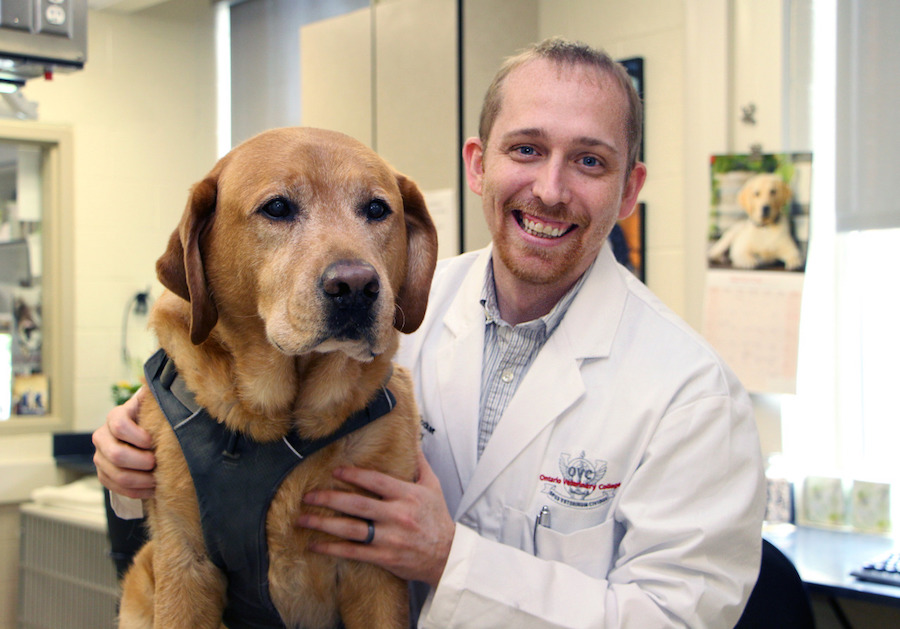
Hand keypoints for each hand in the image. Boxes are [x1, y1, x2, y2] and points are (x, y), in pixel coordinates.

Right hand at [92, 387, 156, 498]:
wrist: (141, 435)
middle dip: (140, 462)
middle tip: (157, 463)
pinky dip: (136, 492)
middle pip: (117, 454)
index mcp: (116, 416)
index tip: (153, 442)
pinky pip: (116, 488)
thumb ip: (157, 394)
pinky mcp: (103, 474)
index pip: (119, 424)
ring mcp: (100, 457)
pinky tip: (152, 489)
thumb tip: (172, 376)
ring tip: (158, 480)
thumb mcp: (153, 404)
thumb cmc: (152, 418)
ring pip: (117, 475)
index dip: (137, 436)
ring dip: (140, 480)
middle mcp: (102, 436)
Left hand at [296, 448, 453, 587]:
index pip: (376, 482)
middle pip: (357, 505)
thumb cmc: (438, 519)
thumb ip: (419, 464)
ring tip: (304, 519)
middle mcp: (397, 516)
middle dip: (330, 499)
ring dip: (324, 524)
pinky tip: (315, 545)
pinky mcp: (384, 557)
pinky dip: (332, 549)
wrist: (447, 555)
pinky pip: (353, 552)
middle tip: (309, 496)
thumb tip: (412, 440)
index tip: (335, 472)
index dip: (354, 476)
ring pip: (351, 529)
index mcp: (407, 496)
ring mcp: (389, 538)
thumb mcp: (433, 487)